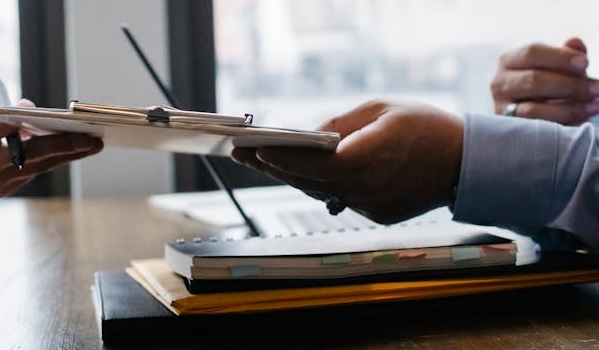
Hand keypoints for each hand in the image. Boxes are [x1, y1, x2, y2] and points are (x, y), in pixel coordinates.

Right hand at [0, 99, 103, 200]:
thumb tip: (33, 114)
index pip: (2, 126)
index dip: (22, 117)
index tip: (42, 110)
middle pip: (32, 154)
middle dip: (66, 146)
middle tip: (93, 139)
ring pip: (38, 167)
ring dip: (66, 156)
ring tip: (91, 145)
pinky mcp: (1, 192)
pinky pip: (31, 173)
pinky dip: (48, 161)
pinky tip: (67, 151)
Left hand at [232, 99, 463, 223]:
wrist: (465, 162)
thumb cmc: (425, 127)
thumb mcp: (381, 109)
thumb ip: (341, 123)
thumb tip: (308, 135)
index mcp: (370, 156)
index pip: (315, 163)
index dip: (282, 158)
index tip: (254, 149)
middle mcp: (368, 187)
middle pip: (309, 181)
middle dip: (273, 167)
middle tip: (243, 155)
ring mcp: (372, 206)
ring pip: (320, 193)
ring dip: (290, 178)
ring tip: (261, 162)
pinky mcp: (377, 215)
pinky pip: (339, 199)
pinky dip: (318, 186)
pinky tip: (296, 174)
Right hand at [490, 37, 598, 124]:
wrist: (534, 109)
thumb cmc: (547, 81)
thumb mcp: (557, 65)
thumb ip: (566, 54)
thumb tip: (574, 42)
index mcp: (509, 60)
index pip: (532, 53)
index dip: (560, 58)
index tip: (586, 64)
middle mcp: (499, 83)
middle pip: (533, 81)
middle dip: (570, 85)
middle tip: (597, 88)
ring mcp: (502, 108)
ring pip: (533, 109)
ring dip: (569, 108)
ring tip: (595, 105)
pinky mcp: (510, 129)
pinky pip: (537, 129)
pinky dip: (562, 124)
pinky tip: (582, 119)